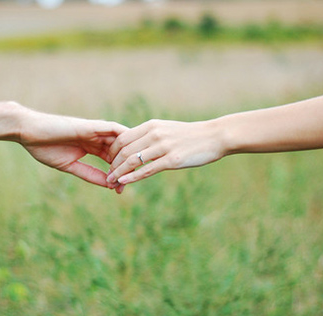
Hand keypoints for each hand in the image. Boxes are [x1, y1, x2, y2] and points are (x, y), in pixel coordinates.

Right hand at [19, 111, 127, 188]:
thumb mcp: (70, 166)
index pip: (112, 159)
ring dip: (128, 154)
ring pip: (122, 140)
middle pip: (121, 151)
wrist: (29, 132)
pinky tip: (130, 151)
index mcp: (92, 146)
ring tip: (133, 169)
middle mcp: (97, 137)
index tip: (121, 190)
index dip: (119, 174)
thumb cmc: (44, 148)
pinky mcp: (92, 125)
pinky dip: (124, 139)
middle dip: (126, 167)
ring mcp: (96, 130)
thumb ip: (89, 174)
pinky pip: (115, 129)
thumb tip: (107, 185)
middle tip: (129, 183)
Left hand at [106, 119, 225, 190]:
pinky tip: (124, 183)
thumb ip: (150, 136)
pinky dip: (133, 177)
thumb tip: (135, 146)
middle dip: (113, 165)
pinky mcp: (172, 160)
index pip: (122, 139)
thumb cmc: (190, 135)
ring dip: (119, 173)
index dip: (111, 152)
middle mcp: (155, 134)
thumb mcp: (167, 130)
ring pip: (133, 161)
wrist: (214, 136)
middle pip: (124, 150)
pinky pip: (147, 170)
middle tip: (108, 176)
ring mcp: (163, 147)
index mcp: (151, 126)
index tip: (108, 163)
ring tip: (111, 182)